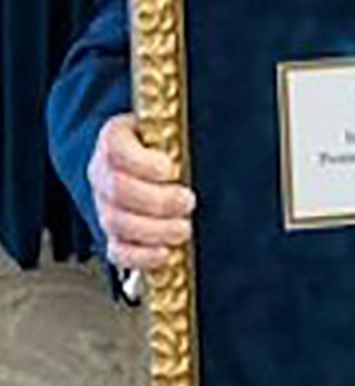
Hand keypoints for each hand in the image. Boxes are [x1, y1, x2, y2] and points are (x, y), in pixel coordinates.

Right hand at [87, 114, 194, 270]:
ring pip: (116, 222)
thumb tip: (219, 139)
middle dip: (156, 200)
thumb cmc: (169, 144)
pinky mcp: (113, 234)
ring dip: (154, 230)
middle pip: (117, 189)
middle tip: (187, 201)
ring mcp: (105, 205)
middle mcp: (104, 172)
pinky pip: (117, 251)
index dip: (140, 162)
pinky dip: (141, 256)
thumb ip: (185, 133)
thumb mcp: (175, 128)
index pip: (116, 148)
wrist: (156, 164)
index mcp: (116, 139)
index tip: (169, 168)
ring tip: (183, 228)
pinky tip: (164, 253)